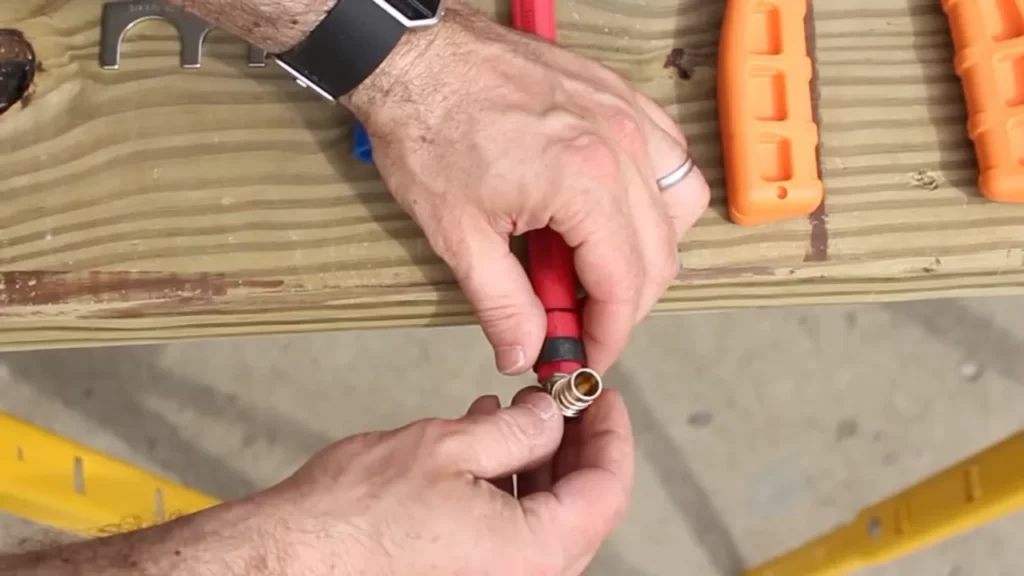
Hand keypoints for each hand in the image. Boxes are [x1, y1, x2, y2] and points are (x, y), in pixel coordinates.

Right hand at [240, 388, 633, 574]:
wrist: (294, 556)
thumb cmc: (359, 513)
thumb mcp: (452, 447)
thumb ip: (520, 429)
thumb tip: (553, 415)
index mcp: (534, 555)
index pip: (606, 491)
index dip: (612, 435)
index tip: (604, 395)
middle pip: (581, 506)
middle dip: (575, 445)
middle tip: (564, 397)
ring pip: (545, 516)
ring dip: (538, 459)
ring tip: (518, 410)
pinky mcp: (466, 574)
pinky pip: (510, 529)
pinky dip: (509, 483)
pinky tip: (486, 439)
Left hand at [346, 3, 709, 374]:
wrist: (415, 56)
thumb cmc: (430, 130)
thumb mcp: (457, 234)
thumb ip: (500, 304)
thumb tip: (523, 351)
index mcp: (585, 183)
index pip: (624, 284)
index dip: (608, 334)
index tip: (586, 354)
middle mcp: (621, 145)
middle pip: (660, 255)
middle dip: (624, 304)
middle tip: (581, 320)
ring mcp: (626, 113)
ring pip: (680, 205)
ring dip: (648, 249)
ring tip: (597, 264)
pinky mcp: (619, 95)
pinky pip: (670, 154)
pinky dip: (654, 194)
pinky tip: (613, 208)